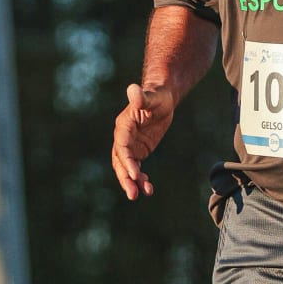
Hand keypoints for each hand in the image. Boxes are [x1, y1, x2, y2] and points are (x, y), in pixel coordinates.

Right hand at [111, 82, 174, 198]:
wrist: (162, 99)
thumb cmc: (157, 95)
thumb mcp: (153, 97)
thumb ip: (141, 98)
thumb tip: (132, 88)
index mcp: (124, 126)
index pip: (122, 146)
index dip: (127, 161)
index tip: (135, 174)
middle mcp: (123, 137)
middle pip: (120, 161)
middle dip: (126, 178)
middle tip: (133, 195)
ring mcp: (130, 146)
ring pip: (126, 168)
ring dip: (132, 182)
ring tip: (143, 194)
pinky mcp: (138, 151)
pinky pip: (136, 168)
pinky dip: (140, 179)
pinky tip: (148, 189)